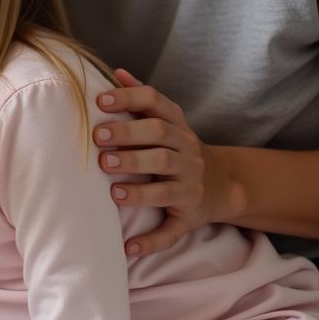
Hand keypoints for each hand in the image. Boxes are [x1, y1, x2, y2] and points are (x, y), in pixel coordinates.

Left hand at [93, 69, 229, 255]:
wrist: (220, 183)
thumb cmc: (176, 147)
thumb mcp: (166, 120)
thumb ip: (140, 98)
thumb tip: (115, 72)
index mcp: (177, 125)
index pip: (156, 104)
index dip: (129, 100)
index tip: (101, 100)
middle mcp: (187, 152)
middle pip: (160, 141)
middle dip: (129, 140)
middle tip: (98, 142)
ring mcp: (190, 184)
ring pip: (166, 185)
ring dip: (138, 188)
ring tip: (111, 189)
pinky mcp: (190, 215)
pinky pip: (172, 231)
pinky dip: (151, 241)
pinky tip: (129, 247)